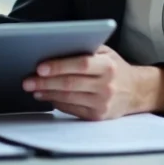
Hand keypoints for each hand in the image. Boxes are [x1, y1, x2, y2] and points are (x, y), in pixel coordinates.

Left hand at [23, 45, 163, 119]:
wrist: (136, 91)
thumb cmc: (115, 68)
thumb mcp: (106, 53)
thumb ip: (85, 48)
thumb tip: (55, 47)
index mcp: (108, 66)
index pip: (81, 65)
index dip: (59, 66)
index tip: (40, 67)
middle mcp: (106, 85)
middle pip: (70, 84)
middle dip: (45, 82)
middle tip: (27, 80)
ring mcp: (102, 103)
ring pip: (68, 98)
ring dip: (47, 93)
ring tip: (32, 88)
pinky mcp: (97, 116)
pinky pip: (71, 109)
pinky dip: (56, 103)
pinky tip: (45, 97)